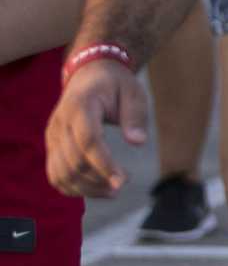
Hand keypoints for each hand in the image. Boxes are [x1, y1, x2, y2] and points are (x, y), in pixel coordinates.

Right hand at [45, 62, 149, 197]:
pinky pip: (55, 174)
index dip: (104, 164)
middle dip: (99, 179)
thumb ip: (135, 116)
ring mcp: (52, 136)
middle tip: (124, 182)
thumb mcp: (134, 92)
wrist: (89, 75)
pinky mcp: (51, 146)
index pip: (88, 141)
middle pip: (74, 161)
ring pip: (61, 173)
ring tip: (112, 190)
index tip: (122, 181)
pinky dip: (73, 188)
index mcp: (81, 106)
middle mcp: (60, 123)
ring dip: (86, 188)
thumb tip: (138, 142)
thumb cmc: (116, 85)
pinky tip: (96, 189)